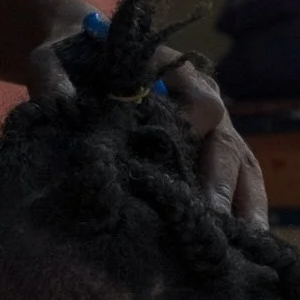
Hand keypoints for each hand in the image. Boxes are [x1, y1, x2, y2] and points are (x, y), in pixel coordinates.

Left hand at [24, 32, 266, 221]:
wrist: (79, 55)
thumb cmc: (70, 57)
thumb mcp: (51, 59)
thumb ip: (51, 78)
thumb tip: (58, 105)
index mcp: (171, 72)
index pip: (201, 101)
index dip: (194, 131)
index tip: (180, 158)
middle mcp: (199, 99)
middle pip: (226, 140)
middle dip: (221, 182)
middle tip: (213, 220)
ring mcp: (208, 128)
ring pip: (242, 164)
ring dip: (246, 204)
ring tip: (248, 243)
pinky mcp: (206, 153)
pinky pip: (239, 180)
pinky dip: (245, 211)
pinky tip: (246, 244)